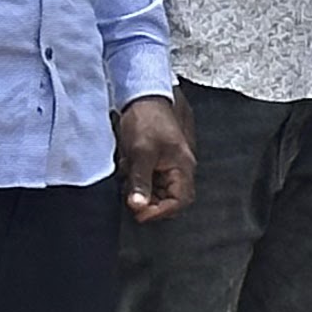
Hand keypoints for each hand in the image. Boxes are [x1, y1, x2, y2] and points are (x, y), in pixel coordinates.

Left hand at [113, 94, 193, 223]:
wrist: (143, 96)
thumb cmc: (147, 121)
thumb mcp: (141, 153)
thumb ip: (140, 182)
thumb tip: (138, 206)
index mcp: (183, 167)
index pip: (179, 201)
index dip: (160, 212)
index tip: (139, 214)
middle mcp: (180, 168)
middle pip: (170, 199)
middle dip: (149, 202)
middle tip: (130, 198)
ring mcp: (170, 164)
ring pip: (159, 190)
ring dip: (142, 190)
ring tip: (128, 179)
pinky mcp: (158, 160)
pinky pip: (151, 179)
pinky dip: (138, 181)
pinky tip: (128, 170)